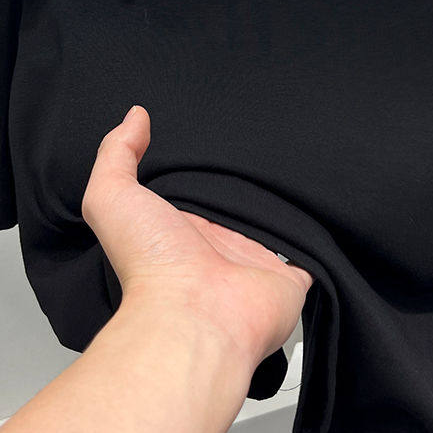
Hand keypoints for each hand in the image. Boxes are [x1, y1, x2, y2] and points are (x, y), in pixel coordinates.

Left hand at [82, 106, 311, 374]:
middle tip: (263, 142)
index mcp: (179, 229)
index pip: (194, 192)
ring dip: (284, 204)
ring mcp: (253, 263)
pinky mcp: (288, 279)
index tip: (213, 133)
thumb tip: (134, 116)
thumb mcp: (111, 196)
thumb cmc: (151, 265)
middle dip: (248, 182)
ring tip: (297, 166)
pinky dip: (317, 238)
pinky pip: (310, 253)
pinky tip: (320, 210)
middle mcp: (217, 247)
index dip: (201, 167)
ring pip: (275, 226)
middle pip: (238, 206)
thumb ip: (116, 154)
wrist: (196, 316)